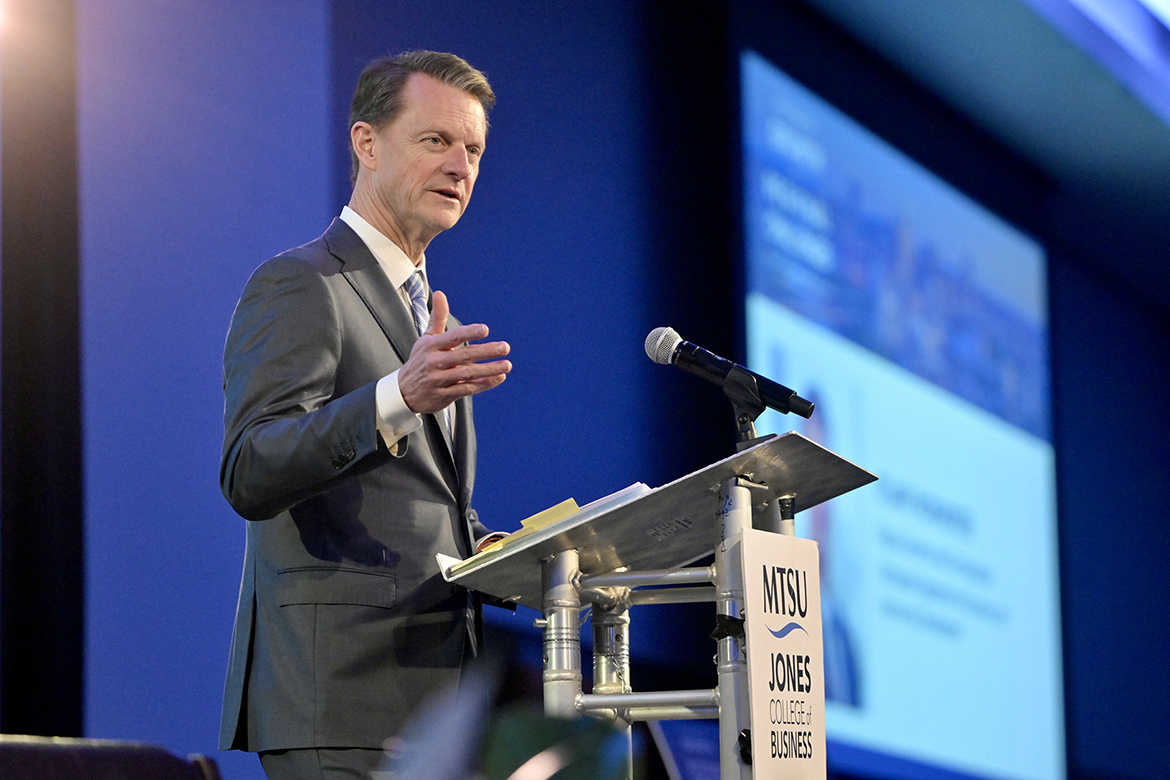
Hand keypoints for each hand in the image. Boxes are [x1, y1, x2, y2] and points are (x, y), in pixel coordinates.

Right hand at [398, 291, 510, 414]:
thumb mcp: (426, 338)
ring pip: (468, 374)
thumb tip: (440, 294)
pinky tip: (497, 378)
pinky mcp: (444, 395)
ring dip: (489, 369)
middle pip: (464, 356)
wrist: (404, 392)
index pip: (452, 337)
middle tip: (505, 347)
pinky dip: (483, 384)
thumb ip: (438, 317)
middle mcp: (435, 362)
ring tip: (506, 365)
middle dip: (486, 351)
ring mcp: (439, 380)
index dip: (469, 333)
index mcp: (431, 346)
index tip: (485, 329)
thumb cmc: (420, 361)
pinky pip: (467, 389)